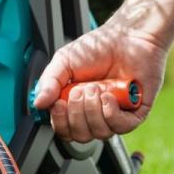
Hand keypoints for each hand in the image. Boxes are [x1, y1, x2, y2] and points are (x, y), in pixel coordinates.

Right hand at [34, 21, 167, 141]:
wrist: (127, 36)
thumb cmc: (98, 47)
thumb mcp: (64, 61)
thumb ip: (49, 82)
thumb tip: (39, 103)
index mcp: (75, 105)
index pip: (64, 130)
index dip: (60, 122)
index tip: (59, 104)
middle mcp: (94, 114)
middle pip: (80, 136)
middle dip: (77, 114)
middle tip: (80, 90)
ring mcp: (114, 115)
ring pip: (99, 133)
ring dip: (93, 110)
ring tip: (96, 88)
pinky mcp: (134, 114)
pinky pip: (120, 127)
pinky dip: (111, 112)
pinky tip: (109, 95)